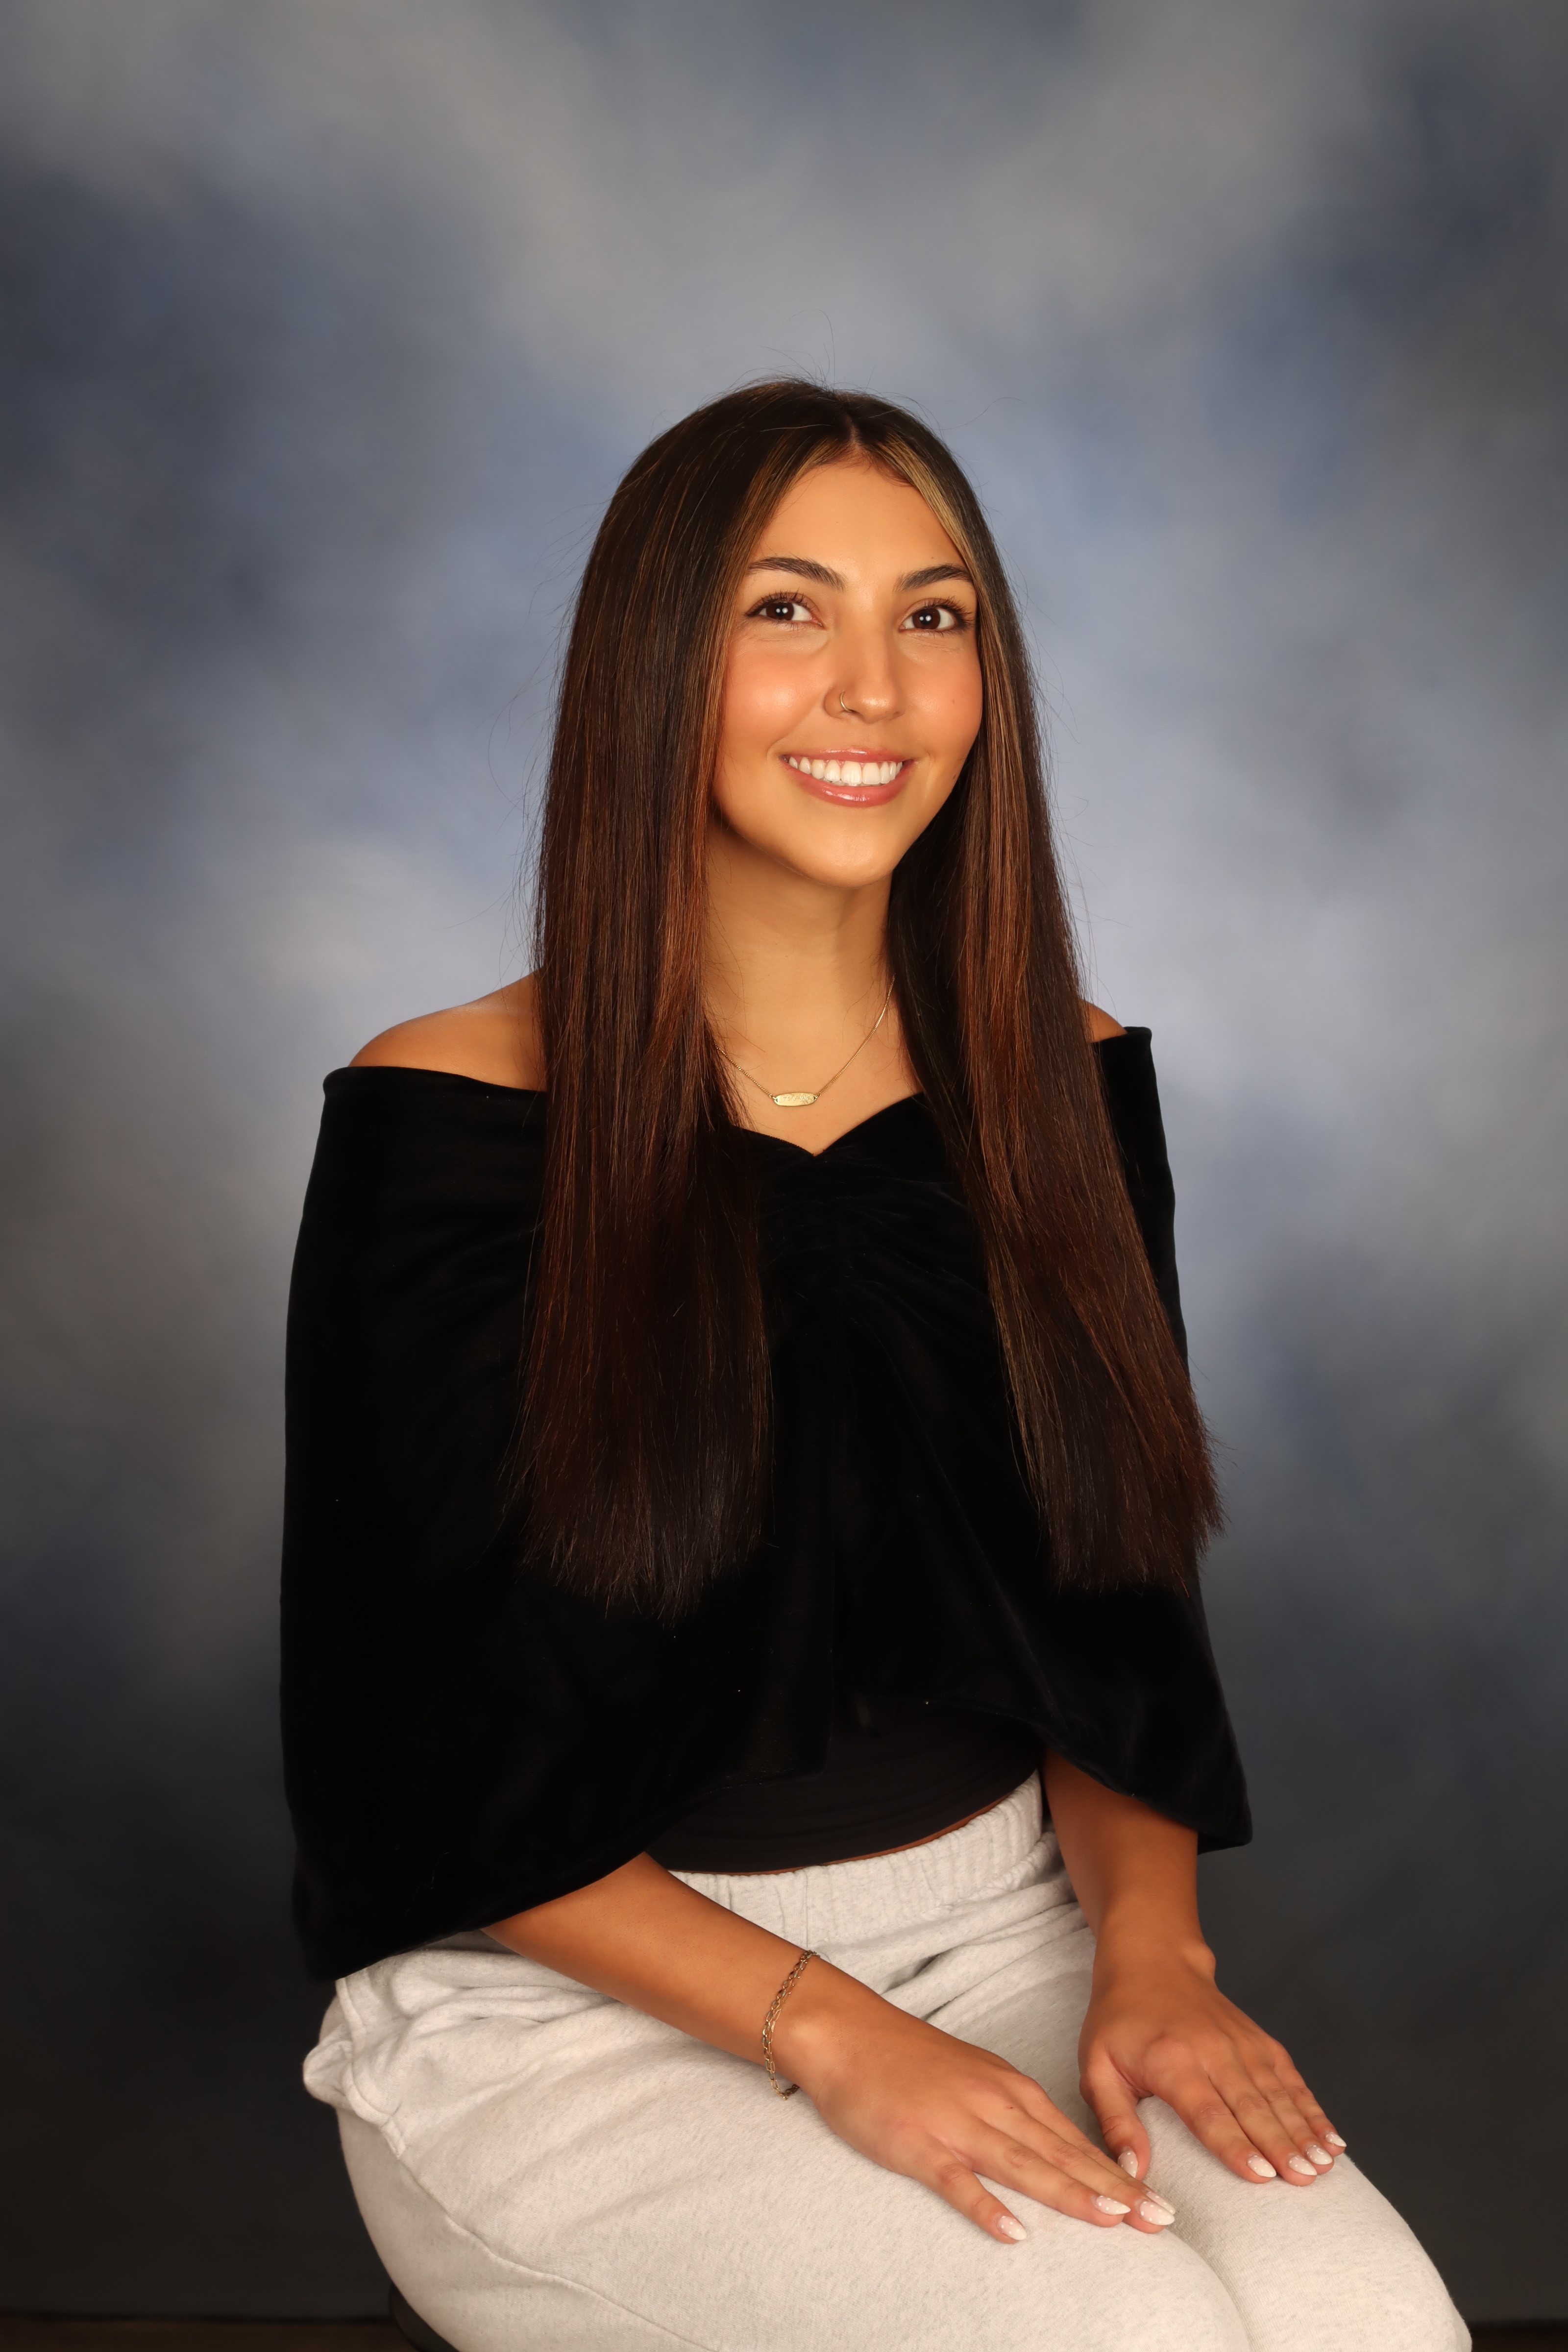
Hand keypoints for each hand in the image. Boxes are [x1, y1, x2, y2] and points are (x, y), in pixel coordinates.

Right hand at [774, 1966, 1178, 2242]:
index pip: (1075, 2140)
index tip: (1160, 2205)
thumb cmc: (909, 2059)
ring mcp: (955, 2123)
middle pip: (1062, 2154)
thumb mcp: (975, 2077)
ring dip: (1069, 2192)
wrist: (846, 2030)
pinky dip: (985, 2205)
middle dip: (1114, 2190)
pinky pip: (955, 2180)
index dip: (1120, 2174)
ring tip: (1112, 2220)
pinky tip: (1012, 2232)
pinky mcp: (916, 2142)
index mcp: (1009, 2089)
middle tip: (1160, 2222)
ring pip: (1022, 2163)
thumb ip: (1014, 2113)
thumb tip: (1058, 2153)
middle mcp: (992, 2103)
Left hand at [1078, 1933, 1345, 2188]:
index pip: (1206, 2110)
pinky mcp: (1258, 2040)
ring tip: (1323, 2166)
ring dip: (1303, 2130)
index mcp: (1170, 2060)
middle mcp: (1212, 2050)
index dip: (1234, 2143)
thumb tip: (1132, 2171)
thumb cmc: (1119, 2021)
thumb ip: (1114, 2121)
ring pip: (1277, 2093)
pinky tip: (1332, 2139)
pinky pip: (1289, 2078)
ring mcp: (1241, 2043)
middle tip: (1304, 2179)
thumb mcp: (1096, 2067)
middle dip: (1279, 2144)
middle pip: (1250, 2105)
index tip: (1259, 2175)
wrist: (1153, 1960)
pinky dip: (1312, 2108)